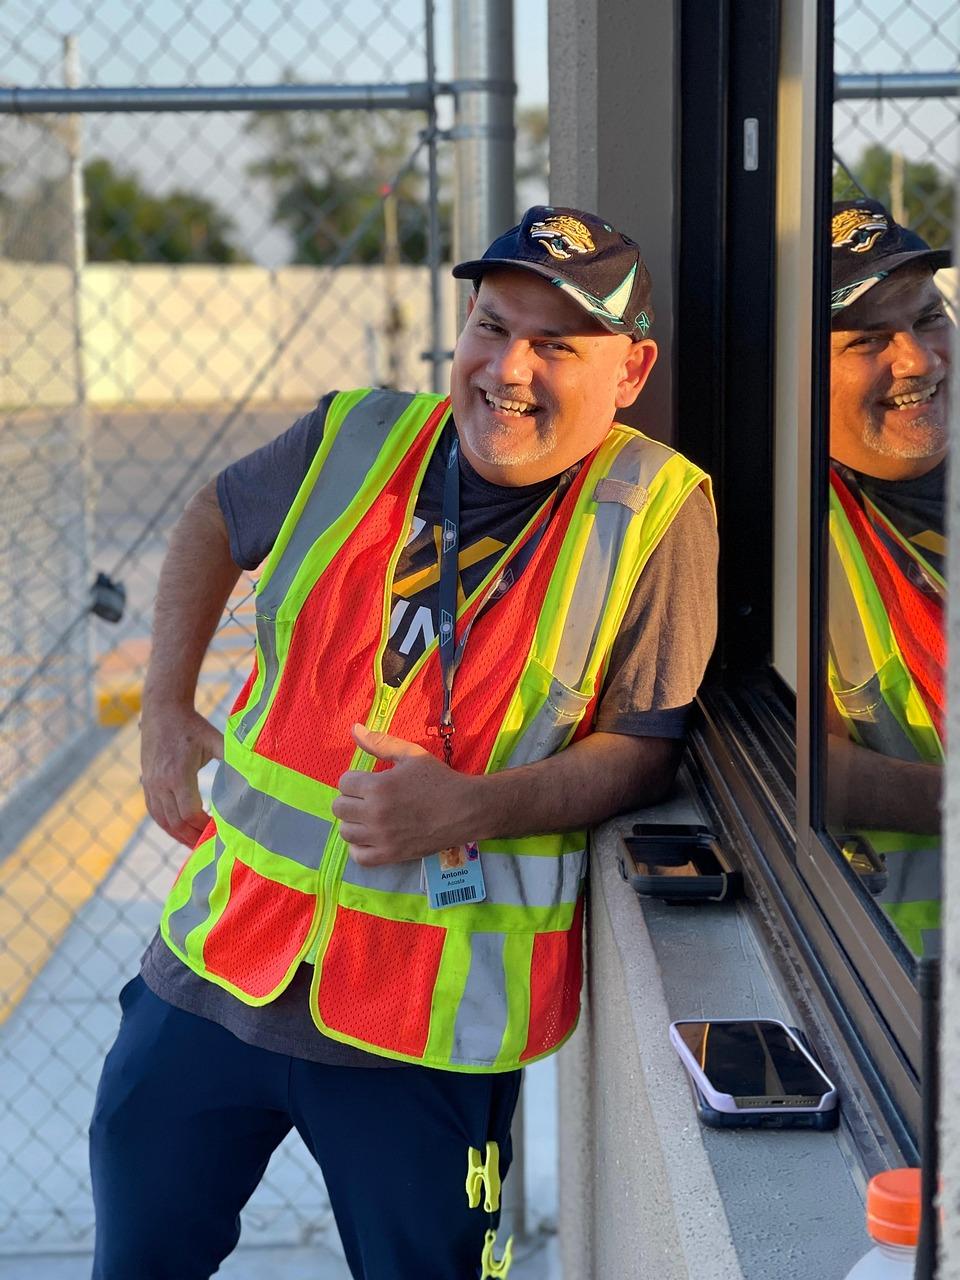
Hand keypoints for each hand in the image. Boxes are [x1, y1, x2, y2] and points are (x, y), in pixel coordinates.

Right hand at [141, 703, 223, 846]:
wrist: (163, 710)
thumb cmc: (193, 726)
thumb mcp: (216, 740)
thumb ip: (232, 759)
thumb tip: (253, 775)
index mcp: (179, 775)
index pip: (190, 813)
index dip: (204, 826)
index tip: (219, 831)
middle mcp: (161, 783)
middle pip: (176, 822)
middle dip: (193, 837)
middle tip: (210, 847)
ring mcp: (151, 784)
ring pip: (163, 821)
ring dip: (179, 836)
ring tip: (195, 845)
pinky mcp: (146, 783)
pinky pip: (154, 812)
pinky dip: (167, 825)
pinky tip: (179, 831)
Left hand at [332, 723, 475, 865]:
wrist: (465, 809)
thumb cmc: (439, 779)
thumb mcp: (410, 754)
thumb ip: (379, 742)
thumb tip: (354, 728)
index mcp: (378, 786)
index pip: (344, 783)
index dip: (355, 779)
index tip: (369, 781)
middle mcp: (375, 813)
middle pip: (339, 807)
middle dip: (351, 799)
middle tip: (369, 798)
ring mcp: (382, 837)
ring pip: (346, 832)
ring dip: (354, 822)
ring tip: (369, 817)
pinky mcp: (391, 855)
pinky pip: (358, 856)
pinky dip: (359, 847)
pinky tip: (370, 837)